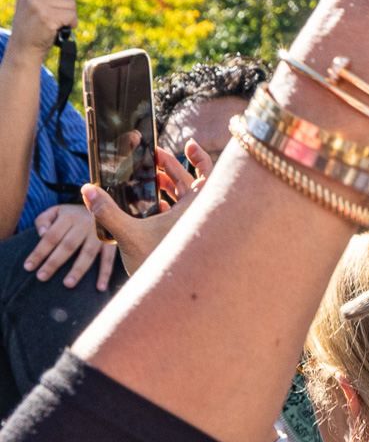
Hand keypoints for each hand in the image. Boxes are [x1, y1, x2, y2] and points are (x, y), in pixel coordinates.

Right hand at [7, 0, 76, 54]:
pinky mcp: (47, 16)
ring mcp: (37, 2)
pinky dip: (71, 24)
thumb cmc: (34, 20)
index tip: (49, 1)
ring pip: (72, 3)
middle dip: (66, 4)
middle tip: (52, 14)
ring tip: (54, 21)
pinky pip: (73, 16)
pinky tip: (58, 27)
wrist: (25, 44)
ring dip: (69, 15)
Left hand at [23, 205, 116, 290]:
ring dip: (78, 270)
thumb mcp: (57, 211)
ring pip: (88, 254)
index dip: (39, 252)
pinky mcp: (112, 243)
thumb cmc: (74, 214)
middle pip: (67, 246)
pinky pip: (109, 260)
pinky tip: (100, 288)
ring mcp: (100, 235)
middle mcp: (84, 225)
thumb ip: (43, 220)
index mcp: (68, 217)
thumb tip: (41, 234)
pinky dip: (105, 274)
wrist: (105, 206)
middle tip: (41, 278)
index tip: (28, 267)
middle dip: (54, 263)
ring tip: (67, 285)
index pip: (51, 236)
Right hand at [81, 144, 209, 275]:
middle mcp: (198, 218)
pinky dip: (168, 204)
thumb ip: (107, 211)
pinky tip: (152, 202)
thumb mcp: (127, 235)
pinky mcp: (183, 239)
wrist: (164, 298)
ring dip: (169, 184)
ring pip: (185, 199)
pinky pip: (179, 215)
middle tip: (156, 155)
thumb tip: (86, 190)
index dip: (201, 157)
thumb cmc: (155, 266)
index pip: (208, 177)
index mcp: (195, 212)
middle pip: (193, 183)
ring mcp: (191, 229)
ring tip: (151, 174)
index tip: (188, 143)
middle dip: (174, 167)